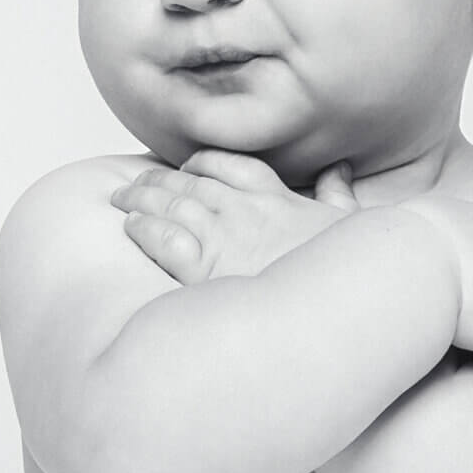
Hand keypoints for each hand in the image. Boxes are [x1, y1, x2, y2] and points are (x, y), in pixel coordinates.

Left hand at [109, 149, 359, 284]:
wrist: (343, 309)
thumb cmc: (349, 274)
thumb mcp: (349, 225)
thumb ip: (338, 194)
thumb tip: (340, 169)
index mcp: (278, 198)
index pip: (231, 166)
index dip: (202, 163)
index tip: (186, 167)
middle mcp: (247, 211)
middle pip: (191, 183)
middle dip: (159, 180)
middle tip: (136, 183)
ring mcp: (226, 238)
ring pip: (172, 205)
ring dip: (143, 198)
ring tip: (122, 199)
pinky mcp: (208, 272)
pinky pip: (165, 240)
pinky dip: (146, 229)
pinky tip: (132, 226)